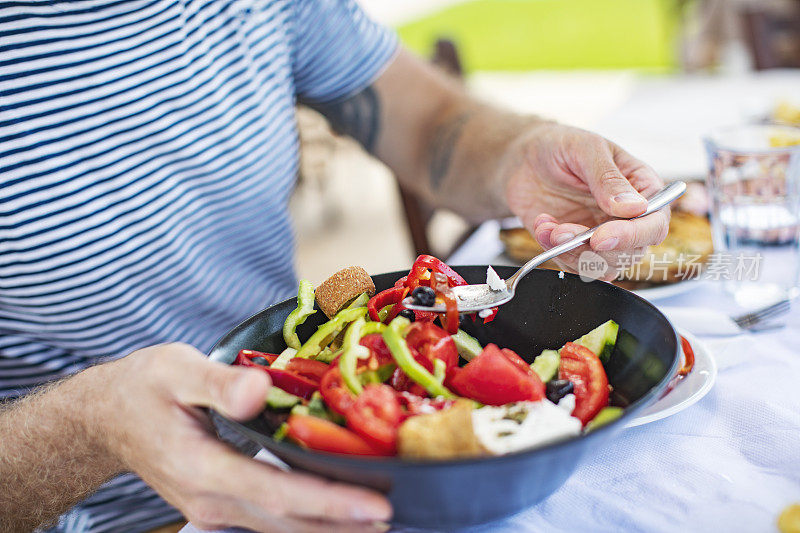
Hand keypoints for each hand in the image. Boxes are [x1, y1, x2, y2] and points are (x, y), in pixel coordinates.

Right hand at [98, 343, 390, 531]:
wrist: (107, 416)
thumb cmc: (143, 387)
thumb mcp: (174, 369)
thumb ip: (217, 383)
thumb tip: (258, 392)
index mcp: (201, 466)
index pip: (277, 492)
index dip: (329, 501)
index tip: (376, 506)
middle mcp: (210, 499)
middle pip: (288, 522)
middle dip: (344, 525)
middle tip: (396, 521)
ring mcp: (213, 509)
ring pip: (281, 528)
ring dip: (330, 529)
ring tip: (377, 525)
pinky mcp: (219, 506)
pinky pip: (270, 521)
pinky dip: (307, 521)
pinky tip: (334, 516)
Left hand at [503, 123, 668, 279]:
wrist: (525, 158)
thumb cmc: (562, 145)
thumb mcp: (586, 149)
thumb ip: (608, 178)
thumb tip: (634, 207)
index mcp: (643, 190)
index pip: (654, 225)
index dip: (632, 236)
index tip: (601, 238)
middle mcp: (627, 218)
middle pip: (631, 254)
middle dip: (593, 249)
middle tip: (562, 231)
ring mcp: (601, 235)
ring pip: (602, 267)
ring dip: (571, 253)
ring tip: (549, 227)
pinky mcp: (576, 248)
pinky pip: (572, 266)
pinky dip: (553, 252)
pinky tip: (542, 226)